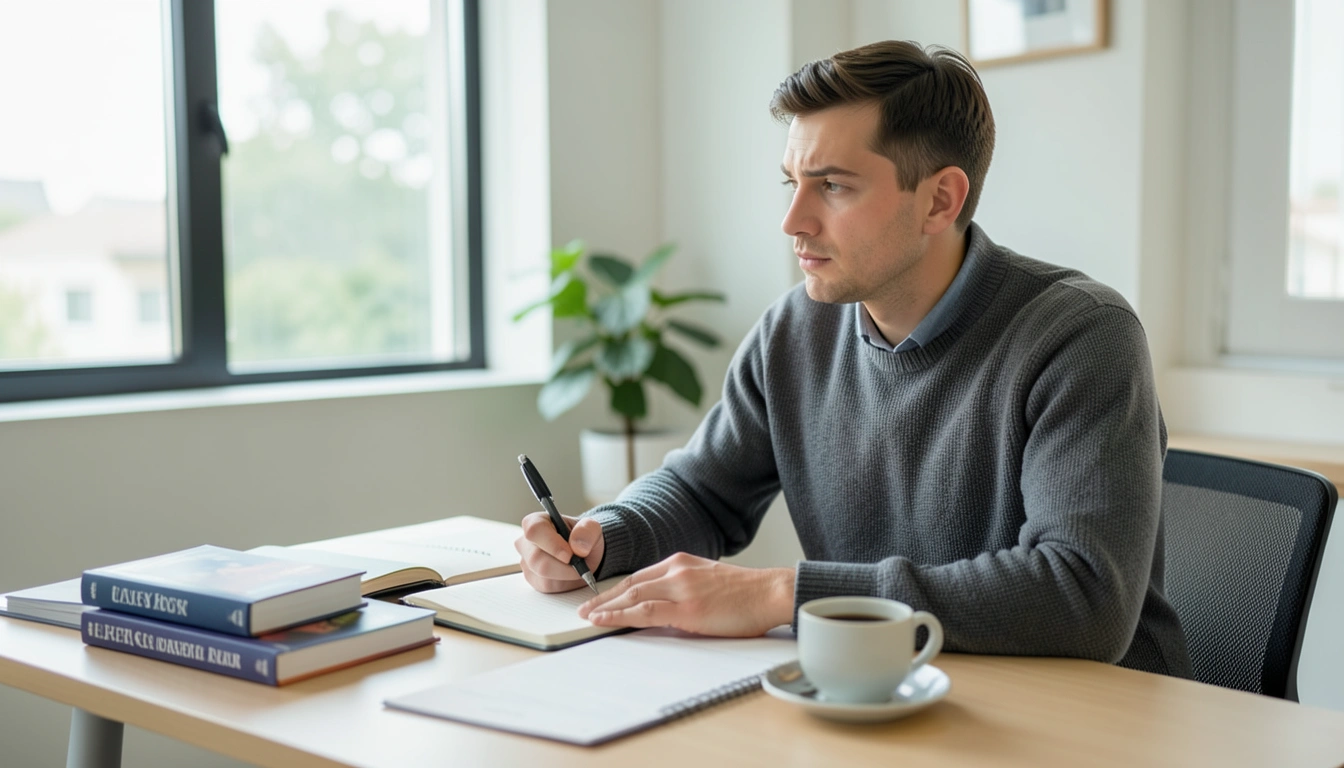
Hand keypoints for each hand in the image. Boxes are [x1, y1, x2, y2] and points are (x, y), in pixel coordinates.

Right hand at [515, 511, 605, 592]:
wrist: (584, 554)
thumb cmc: (583, 537)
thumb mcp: (592, 528)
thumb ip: (587, 531)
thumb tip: (577, 547)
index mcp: (537, 521)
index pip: (534, 530)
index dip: (551, 544)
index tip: (569, 555)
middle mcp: (526, 541)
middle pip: (536, 559)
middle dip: (563, 567)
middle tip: (580, 565)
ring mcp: (526, 561)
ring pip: (542, 576)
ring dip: (565, 575)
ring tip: (576, 567)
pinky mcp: (531, 578)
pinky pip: (546, 586)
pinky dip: (563, 583)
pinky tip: (568, 574)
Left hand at [578, 553, 795, 636]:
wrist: (771, 593)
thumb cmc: (747, 593)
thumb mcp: (709, 581)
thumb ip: (686, 588)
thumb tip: (666, 608)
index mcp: (682, 562)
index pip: (640, 575)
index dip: (617, 588)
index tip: (601, 597)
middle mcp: (677, 570)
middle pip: (630, 583)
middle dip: (604, 597)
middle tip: (584, 608)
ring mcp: (681, 587)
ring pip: (632, 595)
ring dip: (605, 607)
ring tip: (587, 617)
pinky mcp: (687, 607)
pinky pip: (644, 611)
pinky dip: (619, 615)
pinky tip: (604, 620)